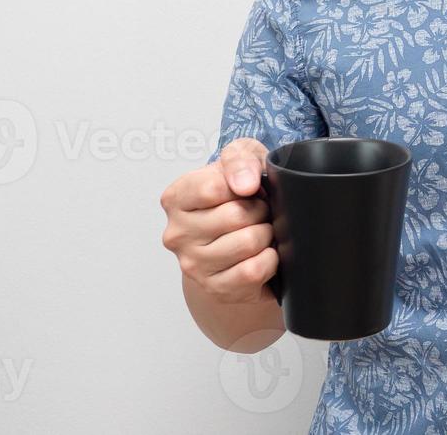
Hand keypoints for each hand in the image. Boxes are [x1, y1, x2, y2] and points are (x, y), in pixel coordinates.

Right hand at [160, 138, 277, 304]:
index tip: (248, 189)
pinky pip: (254, 270)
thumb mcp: (240, 160)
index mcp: (176, 198)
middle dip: (260, 210)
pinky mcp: (215, 288)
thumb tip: (245, 184)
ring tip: (260, 231)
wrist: (240, 238)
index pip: (213, 188)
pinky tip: (263, 253)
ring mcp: (193, 264)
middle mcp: (177, 233)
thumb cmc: (238, 195)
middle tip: (259, 212)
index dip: (245, 185)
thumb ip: (240, 159)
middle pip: (235, 216)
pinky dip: (270, 259)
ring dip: (266, 234)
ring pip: (248, 243)